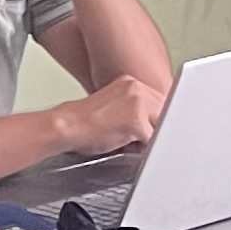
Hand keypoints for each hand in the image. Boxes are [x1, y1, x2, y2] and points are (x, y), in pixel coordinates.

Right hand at [49, 75, 163, 155]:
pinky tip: (126, 145)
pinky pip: (152, 139)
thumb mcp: (112, 104)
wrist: (67, 126)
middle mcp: (136, 89)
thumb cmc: (84, 121)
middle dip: (156, 126)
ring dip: (149, 136)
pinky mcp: (137, 122)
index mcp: (130, 82)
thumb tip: (151, 122)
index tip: (151, 125)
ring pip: (160, 125)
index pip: (158, 99)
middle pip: (164, 110)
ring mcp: (138, 104)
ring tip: (128, 140)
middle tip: (137, 137)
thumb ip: (132, 107)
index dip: (154, 117)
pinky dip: (142, 147)